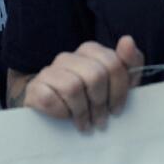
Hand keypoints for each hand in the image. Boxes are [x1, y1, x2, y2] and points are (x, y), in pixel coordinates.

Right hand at [22, 37, 144, 130]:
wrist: (51, 113)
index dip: (119, 91)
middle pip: (95, 75)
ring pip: (73, 87)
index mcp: (89, 51)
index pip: (113, 63)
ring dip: (82, 111)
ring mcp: (49, 71)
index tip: (116, 109)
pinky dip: (62, 112)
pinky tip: (65, 117)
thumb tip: (127, 40)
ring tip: (85, 123)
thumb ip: (129, 63)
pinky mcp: (35, 88)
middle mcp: (68, 57)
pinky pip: (51, 98)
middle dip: (101, 103)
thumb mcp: (116, 85)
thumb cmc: (88, 99)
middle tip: (101, 120)